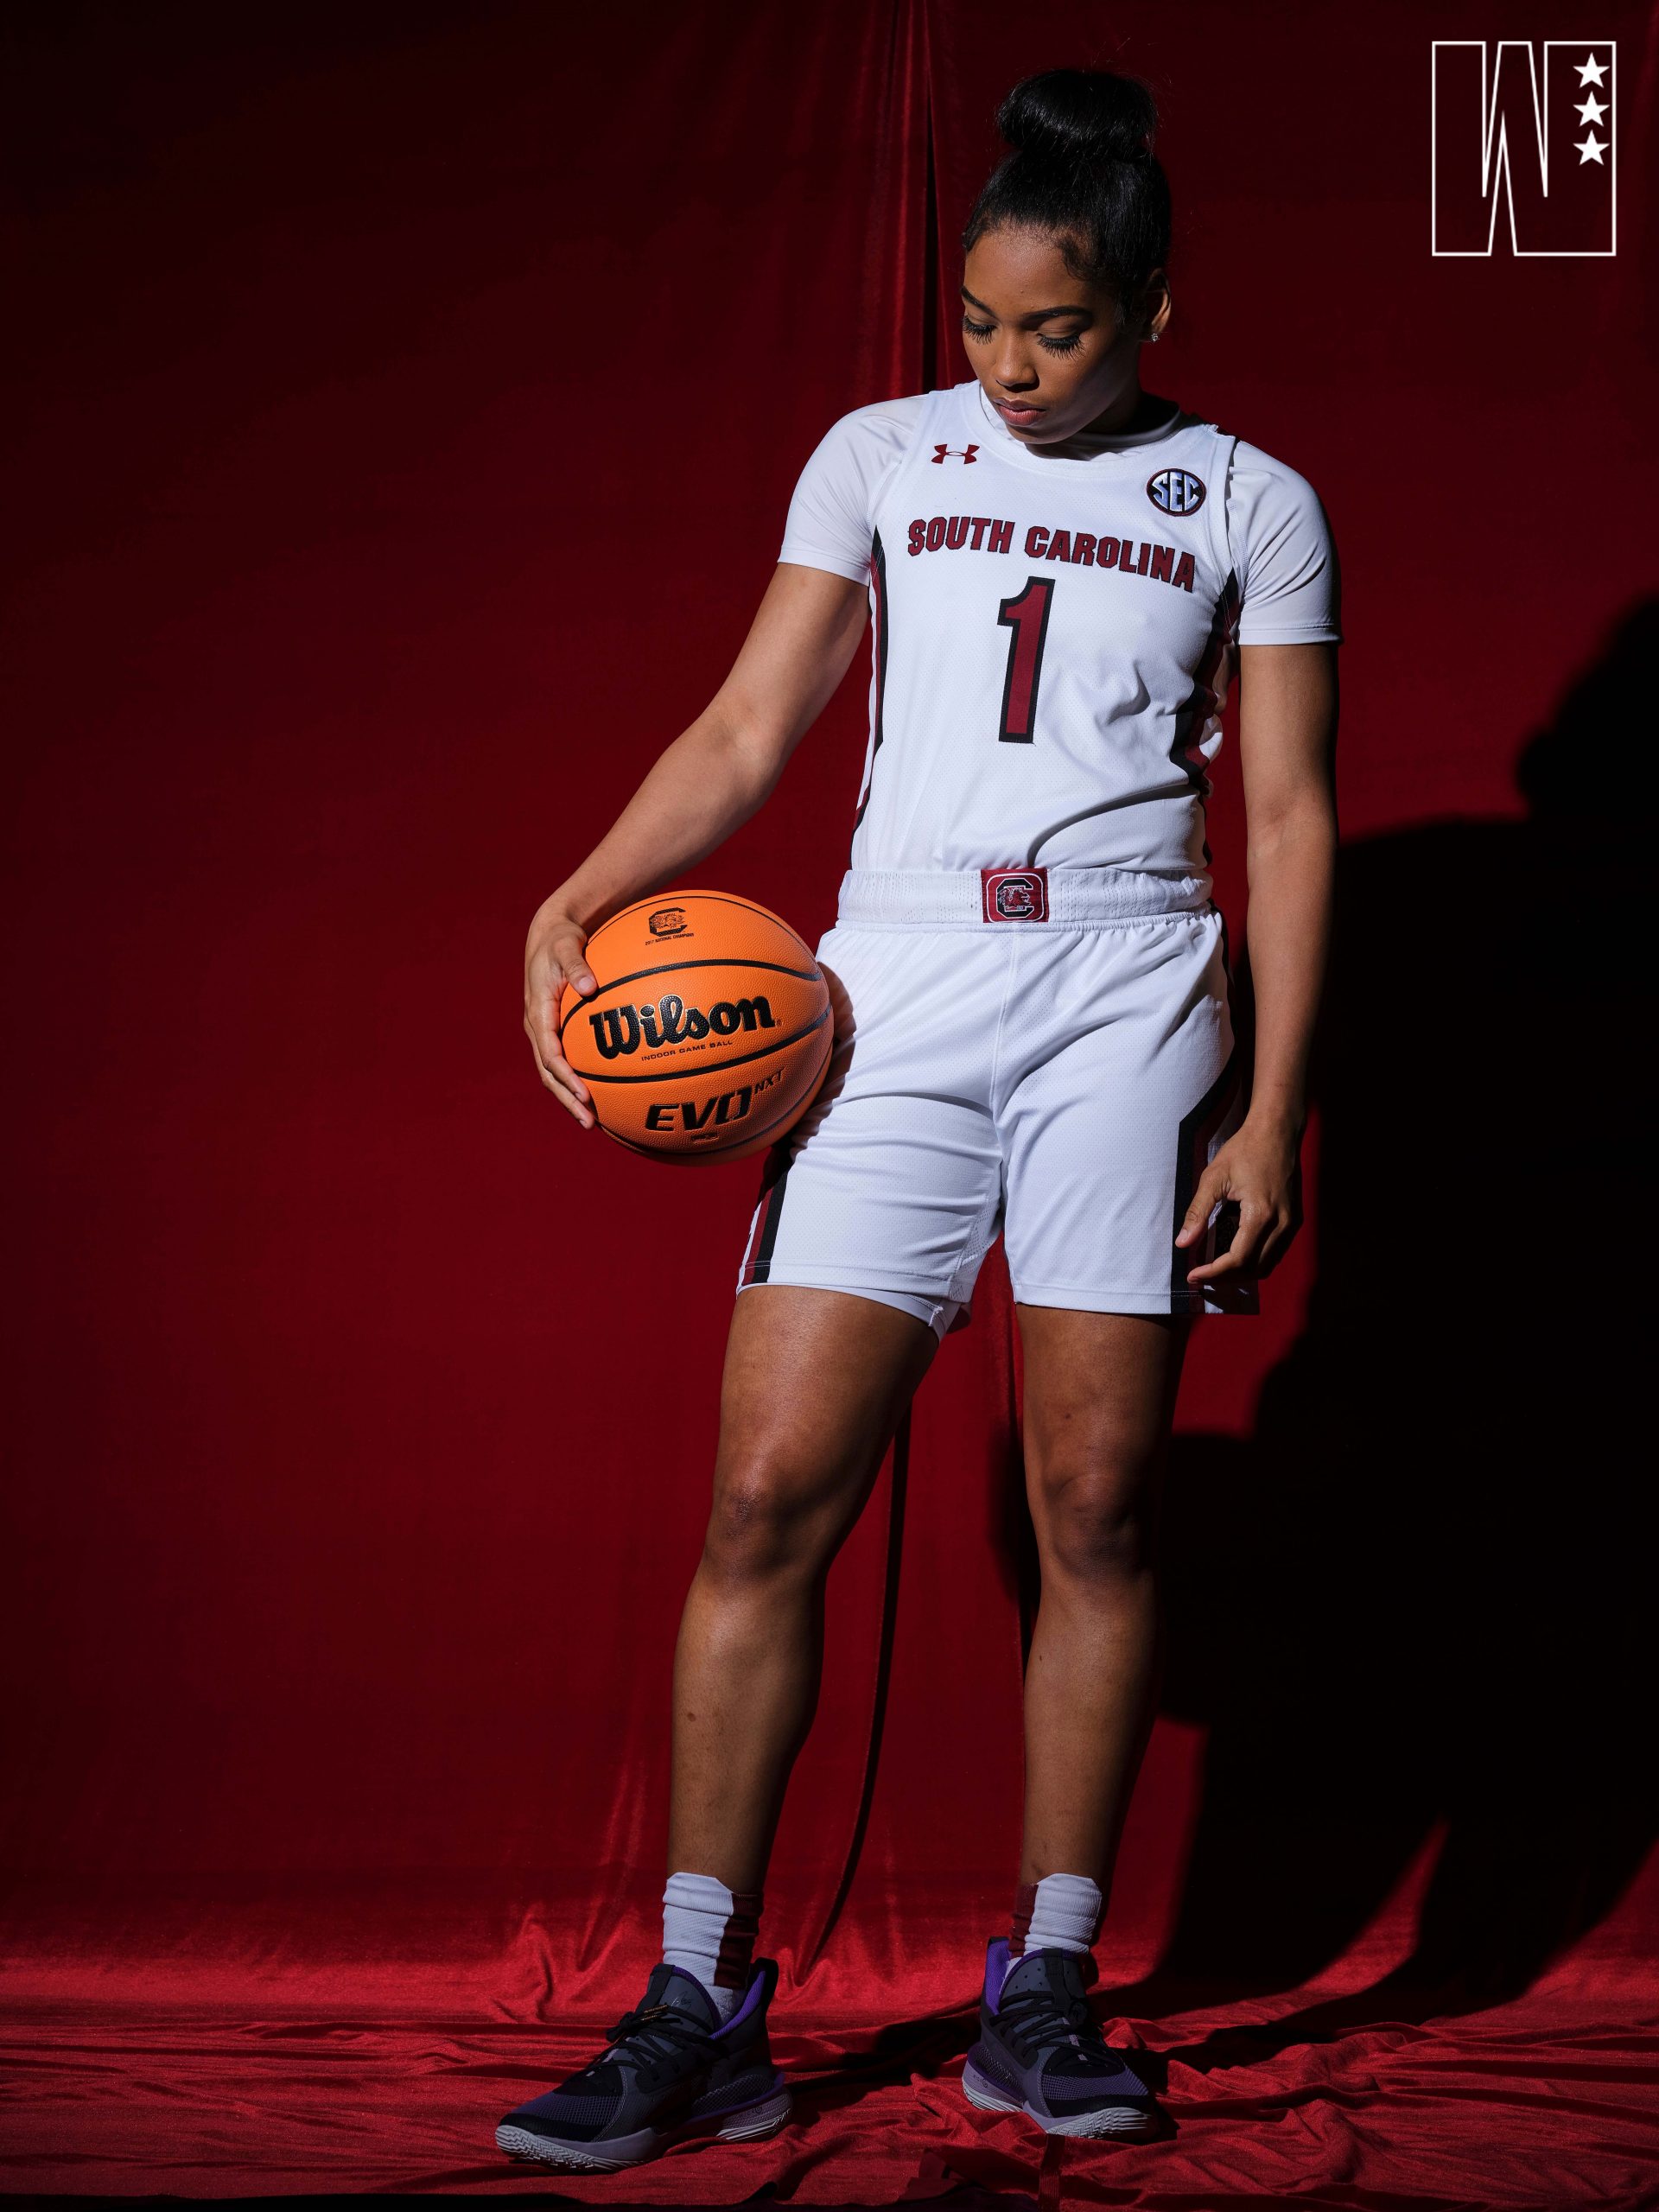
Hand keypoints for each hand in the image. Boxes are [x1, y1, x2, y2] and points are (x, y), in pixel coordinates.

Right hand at [523, 897, 598, 1127]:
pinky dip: (575, 1080)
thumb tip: (589, 987)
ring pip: (553, 1073)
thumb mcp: (567, 946)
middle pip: (549, 1073)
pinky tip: (597, 1093)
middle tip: (589, 1123)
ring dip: (569, 1097)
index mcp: (538, 1012)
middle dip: (567, 1100)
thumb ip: (577, 965)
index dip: (566, 1077)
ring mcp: (543, 1031)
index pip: (550, 1054)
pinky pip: (562, 1061)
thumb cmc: (560, 940)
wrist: (548, 936)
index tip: (585, 1094)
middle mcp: (537, 1027)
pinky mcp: (553, 1031)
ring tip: (592, 1121)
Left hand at [1174, 1115, 1302, 1286]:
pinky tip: (1234, 1254)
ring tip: (1215, 1269)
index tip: (1193, 1274)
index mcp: (1261, 1214)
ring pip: (1267, 1264)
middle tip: (1201, 1274)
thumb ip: (1198, 1212)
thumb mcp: (1214, 1177)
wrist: (1276, 1131)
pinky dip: (1254, 1261)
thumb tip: (1182, 1243)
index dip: (1214, 1272)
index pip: (1238, 1259)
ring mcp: (1290, 1222)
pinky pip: (1274, 1252)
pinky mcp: (1293, 1219)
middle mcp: (1281, 1223)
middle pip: (1254, 1268)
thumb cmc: (1244, 1150)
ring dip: (1241, 1273)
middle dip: (1225, 1277)